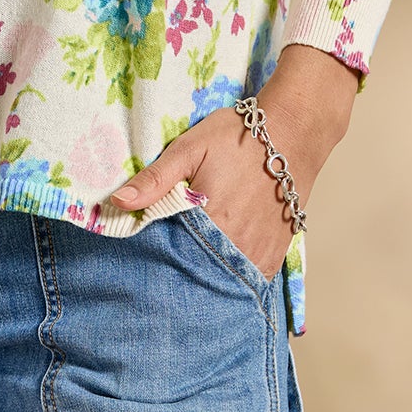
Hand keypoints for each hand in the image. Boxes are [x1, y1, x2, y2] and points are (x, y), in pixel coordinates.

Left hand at [109, 45, 358, 280]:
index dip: (159, 259)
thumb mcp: (190, 148)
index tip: (146, 261)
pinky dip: (236, 277)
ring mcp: (259, 252)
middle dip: (183, 273)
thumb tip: (118, 202)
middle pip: (199, 272)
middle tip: (166, 274)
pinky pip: (252, 279)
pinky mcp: (276, 253)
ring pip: (225, 279)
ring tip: (193, 273)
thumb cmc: (237, 136)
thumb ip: (155, 178)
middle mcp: (235, 245)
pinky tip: (222, 269)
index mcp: (209, 222)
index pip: (173, 258)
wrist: (293, 132)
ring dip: (209, 276)